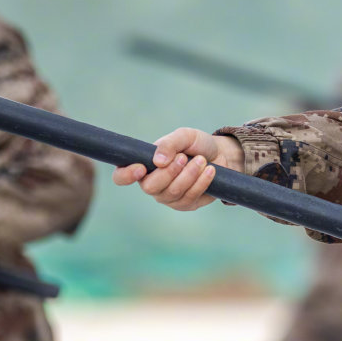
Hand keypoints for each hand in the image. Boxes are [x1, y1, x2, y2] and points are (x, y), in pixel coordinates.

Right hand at [111, 128, 242, 211]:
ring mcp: (168, 197)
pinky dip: (201, 182)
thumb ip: (169, 144)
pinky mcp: (186, 204)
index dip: (125, 175)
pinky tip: (209, 170)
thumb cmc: (196, 144)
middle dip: (169, 172)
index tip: (141, 168)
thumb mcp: (184, 136)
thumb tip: (157, 161)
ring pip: (172, 193)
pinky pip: (190, 198)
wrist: (220, 154)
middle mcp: (152, 184)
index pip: (121, 176)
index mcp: (143, 166)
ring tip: (202, 160)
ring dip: (189, 175)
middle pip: (150, 187)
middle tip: (184, 157)